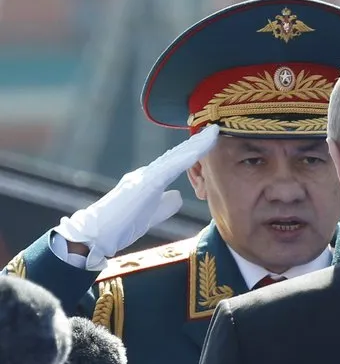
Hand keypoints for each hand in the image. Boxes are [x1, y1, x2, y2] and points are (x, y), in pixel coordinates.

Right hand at [54, 125, 219, 270]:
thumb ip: (165, 204)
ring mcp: (145, 176)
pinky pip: (168, 168)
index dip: (194, 151)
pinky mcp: (144, 184)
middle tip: (216, 130)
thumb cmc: (122, 225)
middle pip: (178, 154)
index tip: (210, 141)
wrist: (98, 234)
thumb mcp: (151, 213)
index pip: (177, 162)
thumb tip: (179, 195)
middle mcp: (148, 172)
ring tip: (212, 133)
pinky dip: (184, 158)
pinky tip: (198, 151)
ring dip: (195, 145)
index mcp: (150, 179)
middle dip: (198, 142)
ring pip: (175, 157)